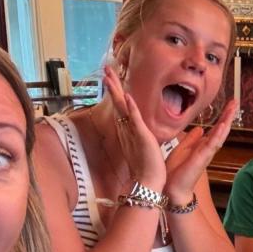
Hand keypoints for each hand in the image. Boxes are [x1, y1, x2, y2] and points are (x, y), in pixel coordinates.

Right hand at [103, 65, 165, 190]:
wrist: (147, 182)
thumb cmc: (145, 167)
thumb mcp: (142, 146)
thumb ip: (138, 135)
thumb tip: (136, 127)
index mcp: (127, 130)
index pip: (120, 106)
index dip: (116, 92)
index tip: (111, 77)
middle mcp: (127, 129)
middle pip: (117, 103)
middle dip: (112, 85)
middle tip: (105, 69)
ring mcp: (132, 133)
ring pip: (122, 108)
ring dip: (117, 91)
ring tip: (109, 76)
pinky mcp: (141, 138)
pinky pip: (135, 120)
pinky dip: (132, 108)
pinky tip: (128, 97)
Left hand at [164, 99, 236, 202]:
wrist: (171, 189)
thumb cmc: (175, 172)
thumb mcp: (181, 150)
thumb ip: (191, 139)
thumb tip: (201, 128)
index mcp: (202, 146)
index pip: (215, 129)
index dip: (222, 117)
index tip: (229, 105)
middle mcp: (207, 149)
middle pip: (221, 129)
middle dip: (228, 115)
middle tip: (236, 102)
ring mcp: (206, 154)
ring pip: (220, 135)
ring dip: (226, 121)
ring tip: (233, 109)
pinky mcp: (202, 159)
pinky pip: (212, 145)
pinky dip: (218, 134)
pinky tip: (223, 125)